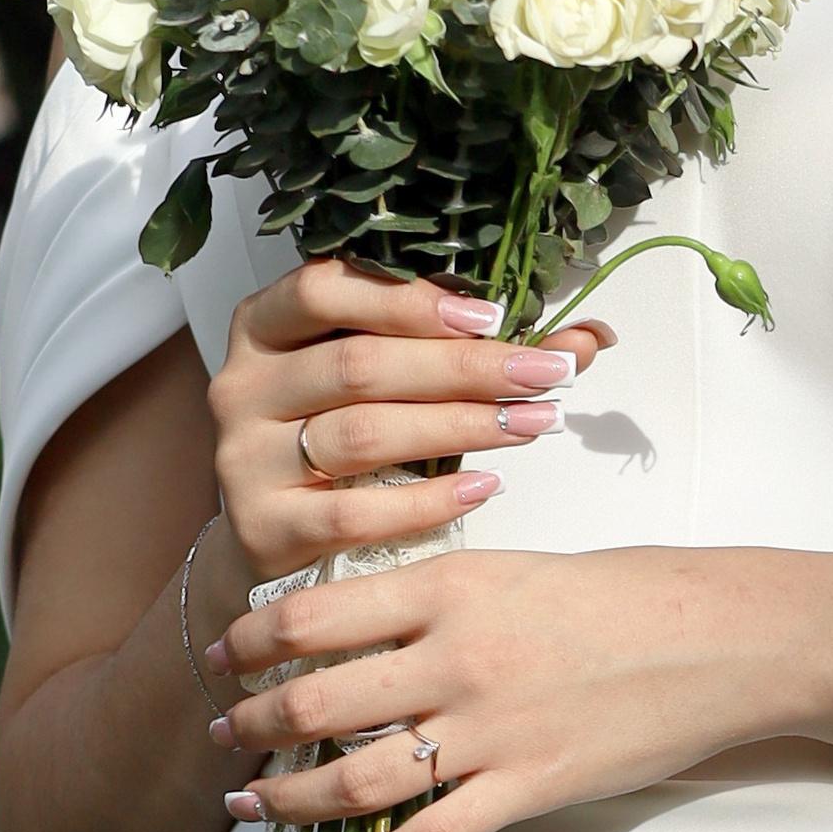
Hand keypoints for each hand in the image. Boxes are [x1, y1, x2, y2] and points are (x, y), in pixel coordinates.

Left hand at [205, 546, 808, 831]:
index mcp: (452, 585)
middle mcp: (458, 657)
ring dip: (288, 797)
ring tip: (249, 800)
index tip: (222, 652)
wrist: (717, 635)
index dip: (252, 638)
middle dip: (253, 721)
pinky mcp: (528, 789)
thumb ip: (434, 594)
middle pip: (319, 700)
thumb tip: (351, 622)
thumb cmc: (618, 592)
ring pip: (357, 779)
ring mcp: (492, 730)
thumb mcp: (512, 566)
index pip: (318, 614)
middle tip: (221, 731)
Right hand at [209, 257, 613, 585]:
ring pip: (363, 433)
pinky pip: (353, 512)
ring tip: (530, 425)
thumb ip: (476, 349)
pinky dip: (428, 499)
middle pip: (360, 364)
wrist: (277, 544)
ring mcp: (243, 459)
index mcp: (264, 325)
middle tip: (545, 375)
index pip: (323, 288)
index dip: (408, 299)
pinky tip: (484, 487)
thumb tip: (591, 337)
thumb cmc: (345, 438)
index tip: (491, 315)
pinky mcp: (260, 528)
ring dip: (460, 427)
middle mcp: (241, 385)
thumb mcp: (393, 377)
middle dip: (465, 368)